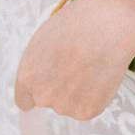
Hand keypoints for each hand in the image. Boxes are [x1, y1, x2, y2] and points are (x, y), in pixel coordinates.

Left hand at [14, 0, 134, 119]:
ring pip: (71, 103)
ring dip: (80, 90)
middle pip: (50, 100)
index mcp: (28, 77)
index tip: (51, 81)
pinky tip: (102, 72)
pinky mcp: (87, 111)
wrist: (108, 25)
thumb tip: (44, 72)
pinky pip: (91, 105)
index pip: (25, 100)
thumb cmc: (78, 23)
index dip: (40, 89)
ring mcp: (65, 106)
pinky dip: (97, 93)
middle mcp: (42, 96)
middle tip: (78, 63)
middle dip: (61, 87)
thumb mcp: (44, 37)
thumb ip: (38, 63)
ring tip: (93, 63)